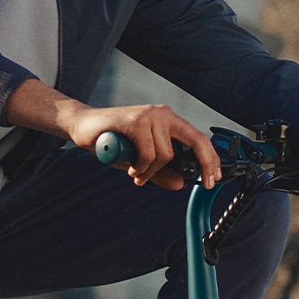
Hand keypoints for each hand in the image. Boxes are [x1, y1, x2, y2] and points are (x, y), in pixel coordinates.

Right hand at [5, 79, 219, 188]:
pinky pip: (148, 153)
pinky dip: (139, 166)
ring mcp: (150, 115)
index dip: (211, 159)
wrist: (85, 128)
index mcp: (168, 121)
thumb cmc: (113, 143)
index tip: (214, 179)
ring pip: (165, 155)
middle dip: (203, 165)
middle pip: (195, 141)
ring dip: (150, 171)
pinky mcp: (137, 120)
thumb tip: (181, 184)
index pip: (199, 138)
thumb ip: (161, 172)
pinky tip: (129, 166)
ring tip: (135, 172)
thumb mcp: (141, 163)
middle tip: (203, 184)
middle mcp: (163, 114)